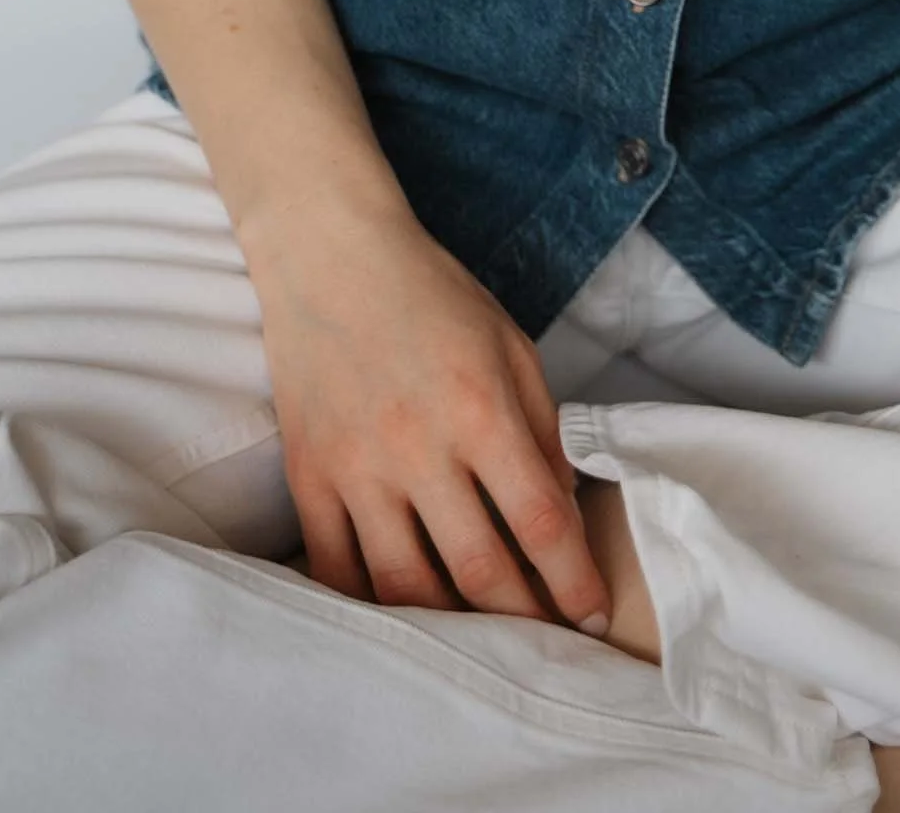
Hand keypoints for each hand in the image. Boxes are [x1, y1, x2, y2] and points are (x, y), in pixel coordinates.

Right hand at [251, 200, 612, 635]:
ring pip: (404, 587)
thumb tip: (561, 513)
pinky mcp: (308, 476)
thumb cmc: (433, 295)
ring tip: (477, 643)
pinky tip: (398, 620)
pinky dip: (369, 606)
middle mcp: (418, 446)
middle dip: (522, 620)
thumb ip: (542, 429)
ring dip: (448, 628)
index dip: (573, 579)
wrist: (331, 255)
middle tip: (544, 644)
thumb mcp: (511, 345)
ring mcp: (356, 467)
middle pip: (478, 569)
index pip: (540, 520)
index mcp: (480, 409)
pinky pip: (335, 568)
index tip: (590, 611)